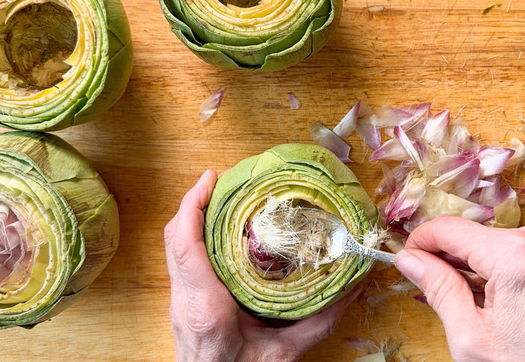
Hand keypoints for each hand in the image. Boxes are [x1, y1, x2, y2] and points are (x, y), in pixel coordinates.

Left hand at [164, 170, 362, 361]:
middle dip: (192, 202)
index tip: (210, 179)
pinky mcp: (181, 303)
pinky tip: (218, 228)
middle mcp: (186, 300)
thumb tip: (351, 290)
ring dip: (191, 216)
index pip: (185, 247)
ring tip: (220, 196)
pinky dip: (193, 234)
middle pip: (174, 238)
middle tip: (222, 180)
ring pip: (174, 247)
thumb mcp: (283, 354)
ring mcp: (179, 301)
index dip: (191, 206)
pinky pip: (180, 259)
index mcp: (206, 309)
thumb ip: (316, 323)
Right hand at [395, 216, 524, 360]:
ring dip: (476, 268)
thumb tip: (409, 260)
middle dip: (450, 261)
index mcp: (515, 254)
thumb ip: (438, 289)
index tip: (407, 260)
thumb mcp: (472, 337)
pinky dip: (500, 270)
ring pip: (492, 243)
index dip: (419, 243)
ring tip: (478, 308)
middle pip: (471, 236)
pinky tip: (501, 303)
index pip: (447, 229)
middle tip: (439, 296)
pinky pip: (517, 250)